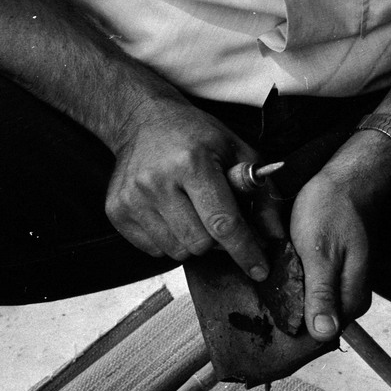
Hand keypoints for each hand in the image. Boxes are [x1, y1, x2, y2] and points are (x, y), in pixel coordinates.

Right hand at [105, 100, 275, 280]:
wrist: (142, 120)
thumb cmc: (195, 136)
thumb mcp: (237, 151)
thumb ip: (262, 193)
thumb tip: (274, 235)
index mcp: (192, 162)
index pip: (223, 223)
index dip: (245, 251)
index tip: (259, 270)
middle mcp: (158, 181)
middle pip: (200, 243)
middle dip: (218, 241)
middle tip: (219, 220)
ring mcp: (133, 198)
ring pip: (177, 251)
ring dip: (193, 241)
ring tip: (193, 213)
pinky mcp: (116, 210)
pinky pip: (154, 250)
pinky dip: (169, 240)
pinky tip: (171, 214)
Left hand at [290, 173, 374, 340]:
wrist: (348, 179)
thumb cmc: (333, 210)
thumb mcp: (320, 252)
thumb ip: (321, 294)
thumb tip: (323, 335)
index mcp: (352, 298)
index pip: (319, 331)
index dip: (294, 317)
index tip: (280, 292)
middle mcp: (352, 296)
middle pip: (315, 316)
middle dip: (291, 299)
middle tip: (281, 267)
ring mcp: (346, 283)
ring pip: (312, 298)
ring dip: (293, 284)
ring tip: (285, 257)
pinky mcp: (337, 271)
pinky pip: (314, 283)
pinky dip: (298, 272)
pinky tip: (290, 255)